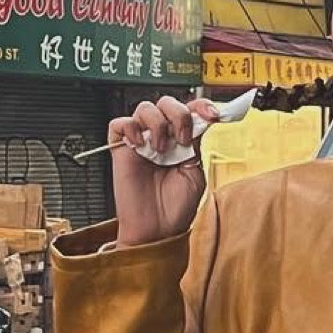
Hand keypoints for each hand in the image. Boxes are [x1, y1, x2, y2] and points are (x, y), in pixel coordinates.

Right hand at [108, 96, 219, 247]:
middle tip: (183, 139)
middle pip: (167, 103)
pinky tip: (140, 144)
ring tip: (161, 150)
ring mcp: (141, 142)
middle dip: (179, 114)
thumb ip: (197, 144)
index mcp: (181, 141)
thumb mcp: (196, 172)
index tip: (213, 114)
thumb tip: (200, 120)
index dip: (201, 106)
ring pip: (145, 108)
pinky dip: (130, 127)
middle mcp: (162, 137)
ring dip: (157, 124)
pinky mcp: (121, 149)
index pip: (190, 110)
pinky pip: (120, 123)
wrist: (157, 230)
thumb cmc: (175, 208)